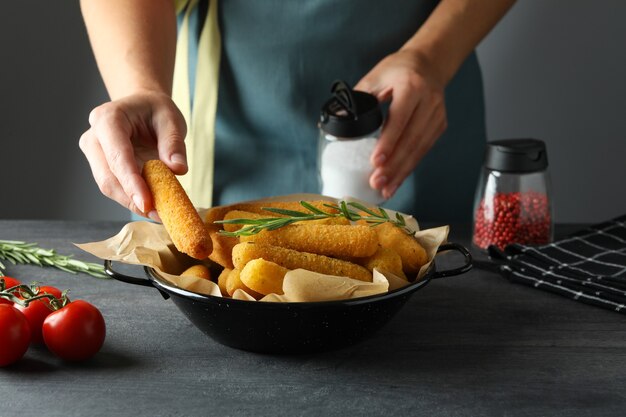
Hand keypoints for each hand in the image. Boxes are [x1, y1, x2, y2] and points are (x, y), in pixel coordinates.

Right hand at [79, 92, 186, 217]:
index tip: (146, 203)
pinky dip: (133, 199)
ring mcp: (94, 154)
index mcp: (108, 119)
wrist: (142, 107)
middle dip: (131, 198)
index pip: (117, 155)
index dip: (131, 182)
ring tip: (159, 213)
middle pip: (107, 177)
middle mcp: (93, 137)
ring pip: (108, 187)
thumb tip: (178, 169)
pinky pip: (115, 188)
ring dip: (132, 203)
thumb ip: (174, 143)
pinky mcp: (100, 168)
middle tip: (159, 214)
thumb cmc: (155, 110)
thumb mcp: (171, 119)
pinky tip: (152, 206)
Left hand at [355, 50, 447, 199]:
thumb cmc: (397, 71)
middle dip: (393, 165)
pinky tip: (396, 181)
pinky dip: (409, 168)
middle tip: (376, 183)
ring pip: (419, 150)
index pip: (400, 119)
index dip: (388, 143)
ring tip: (384, 189)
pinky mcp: (439, 127)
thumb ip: (356, 97)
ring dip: (401, 172)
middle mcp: (429, 102)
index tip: (375, 162)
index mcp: (412, 86)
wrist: (429, 64)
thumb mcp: (375, 77)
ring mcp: (437, 116)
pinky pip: (423, 151)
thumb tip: (334, 118)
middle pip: (411, 140)